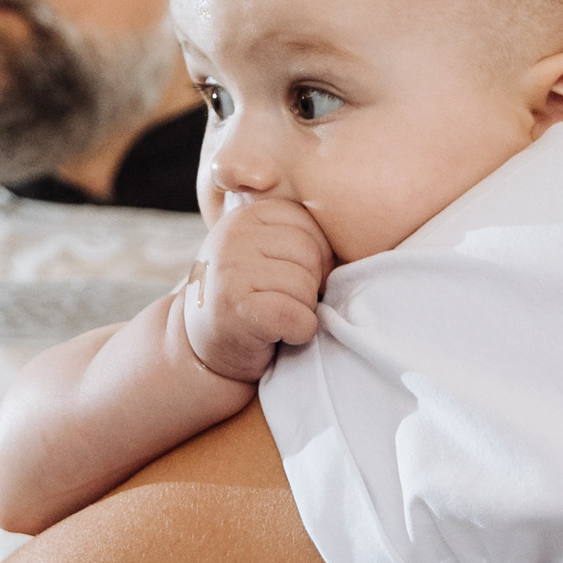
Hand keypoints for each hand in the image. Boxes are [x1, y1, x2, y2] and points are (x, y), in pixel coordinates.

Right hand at [184, 198, 333, 384]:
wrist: (203, 348)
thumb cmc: (250, 297)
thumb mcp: (264, 252)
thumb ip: (296, 233)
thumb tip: (359, 226)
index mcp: (248, 214)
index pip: (311, 228)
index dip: (315, 260)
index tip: (290, 278)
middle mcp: (234, 235)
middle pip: (311, 255)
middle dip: (309, 286)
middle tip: (282, 301)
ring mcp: (231, 271)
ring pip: (306, 287)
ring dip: (302, 311)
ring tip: (275, 317)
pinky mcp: (236, 308)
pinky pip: (297, 317)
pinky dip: (299, 332)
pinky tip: (278, 334)